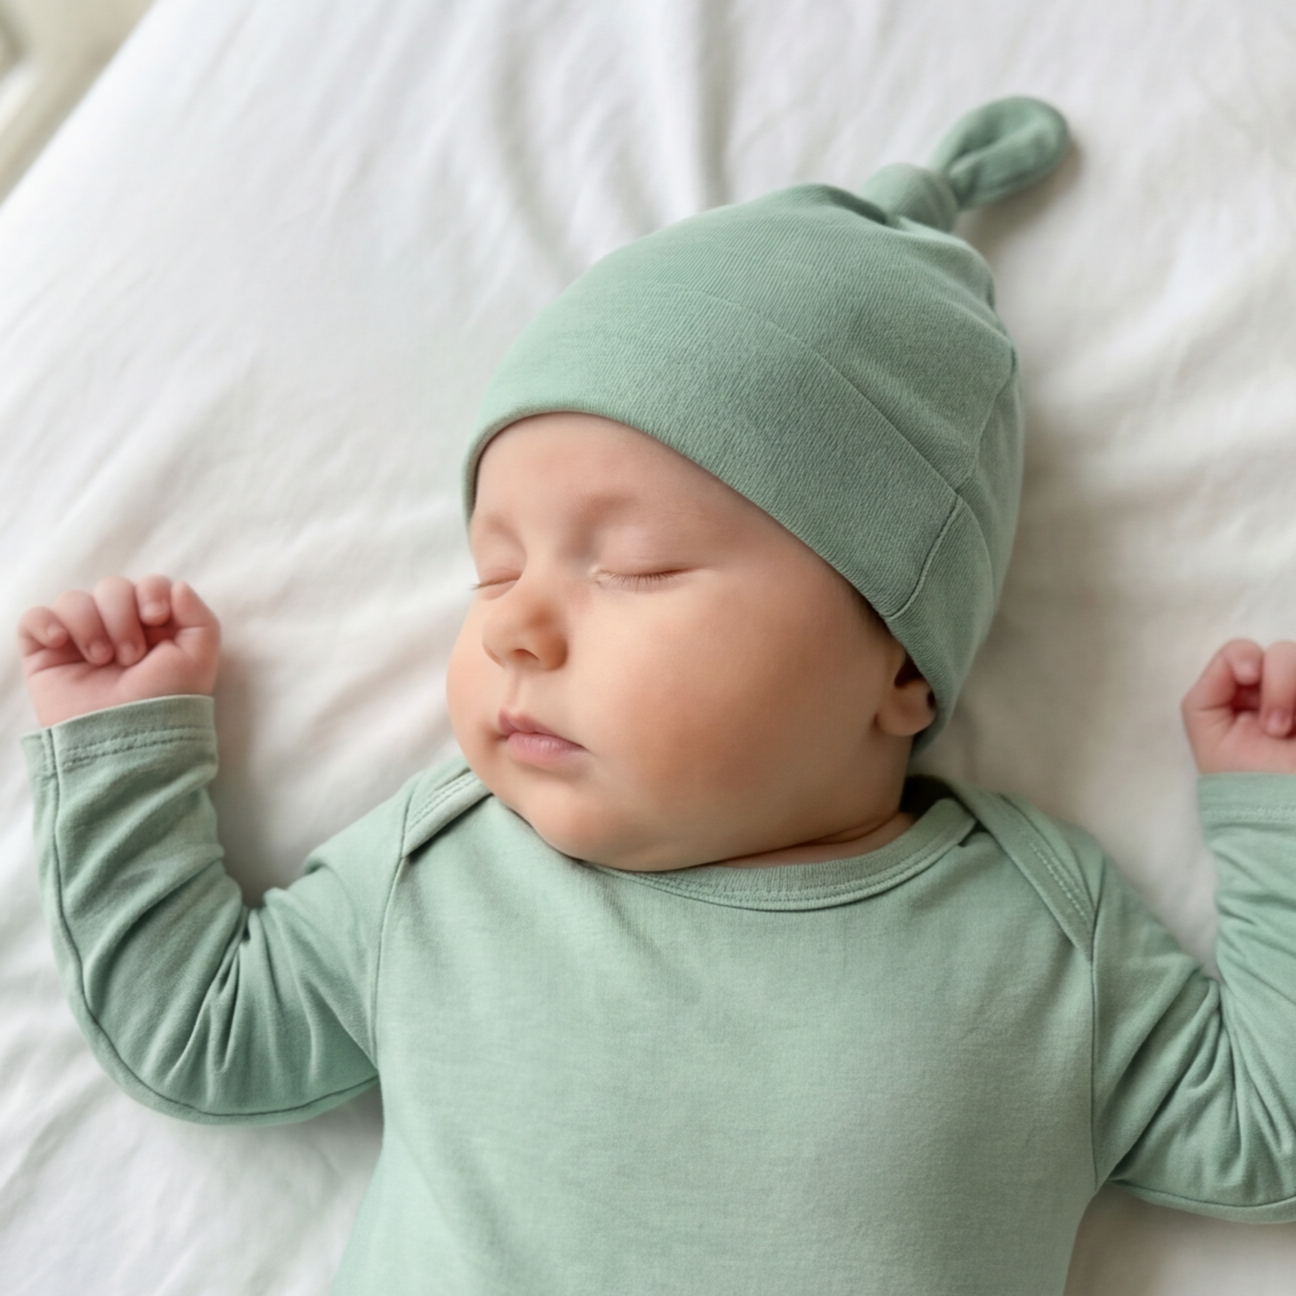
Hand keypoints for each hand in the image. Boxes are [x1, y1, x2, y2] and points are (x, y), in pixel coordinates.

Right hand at [17, 576, 219, 727]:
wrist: (127, 740)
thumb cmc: (166, 703)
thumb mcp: (199, 659)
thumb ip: (199, 617)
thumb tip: (175, 586)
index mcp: (154, 627)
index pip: (147, 584)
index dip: (150, 591)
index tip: (155, 617)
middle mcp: (117, 630)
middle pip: (111, 587)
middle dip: (121, 615)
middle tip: (130, 656)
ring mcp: (80, 641)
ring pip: (73, 599)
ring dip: (90, 624)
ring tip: (102, 660)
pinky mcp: (46, 655)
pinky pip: (33, 618)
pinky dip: (45, 622)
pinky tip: (60, 643)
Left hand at [1182, 640, 1295, 774]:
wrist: (1280, 818)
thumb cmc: (1243, 777)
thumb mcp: (1209, 729)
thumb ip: (1212, 685)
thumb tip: (1247, 661)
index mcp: (1247, 692)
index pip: (1245, 651)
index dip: (1244, 656)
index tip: (1247, 677)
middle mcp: (1281, 691)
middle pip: (1284, 652)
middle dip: (1279, 683)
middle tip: (1275, 729)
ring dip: (1292, 690)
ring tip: (1290, 732)